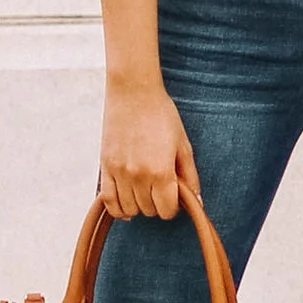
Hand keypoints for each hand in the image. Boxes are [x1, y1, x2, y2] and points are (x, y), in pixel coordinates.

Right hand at [99, 79, 198, 218]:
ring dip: (139, 205)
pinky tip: (127, 203)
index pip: (167, 210)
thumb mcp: (183, 145)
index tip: (174, 196)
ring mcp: (119, 172)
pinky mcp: (105, 167)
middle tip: (161, 188)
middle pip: (149, 210)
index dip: (173, 207)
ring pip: (129, 209)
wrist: (133, 92)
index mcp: (161, 171)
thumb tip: (197, 202)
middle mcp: (138, 176)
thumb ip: (190, 176)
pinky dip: (118, 208)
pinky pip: (109, 201)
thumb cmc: (162, 115)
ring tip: (145, 191)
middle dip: (157, 204)